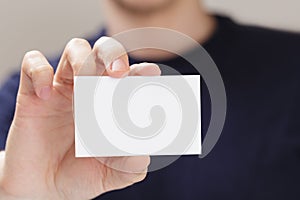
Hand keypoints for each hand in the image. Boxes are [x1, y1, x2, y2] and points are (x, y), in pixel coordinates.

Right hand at [0, 37, 160, 199]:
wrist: (43, 188)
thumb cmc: (80, 174)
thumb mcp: (109, 174)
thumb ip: (129, 167)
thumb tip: (142, 157)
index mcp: (112, 104)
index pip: (130, 77)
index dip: (140, 70)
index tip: (151, 73)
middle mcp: (91, 90)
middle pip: (104, 52)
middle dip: (113, 54)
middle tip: (119, 72)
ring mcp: (63, 89)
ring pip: (75, 50)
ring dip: (82, 58)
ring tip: (82, 83)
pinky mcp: (33, 93)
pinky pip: (33, 65)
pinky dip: (39, 72)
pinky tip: (45, 94)